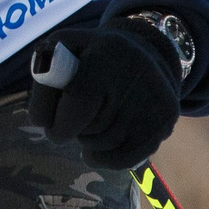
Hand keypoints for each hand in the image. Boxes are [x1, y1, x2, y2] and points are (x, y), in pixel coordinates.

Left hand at [24, 23, 182, 168]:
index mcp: (106, 53)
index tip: (44, 123)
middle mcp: (137, 76)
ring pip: (103, 145)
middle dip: (69, 129)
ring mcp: (154, 103)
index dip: (54, 120)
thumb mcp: (63, 47)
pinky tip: (100, 144)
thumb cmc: (90, 55)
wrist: (144, 55)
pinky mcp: (164, 124)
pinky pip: (123, 160)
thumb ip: (44, 77)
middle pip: (88, 128)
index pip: (77, 101)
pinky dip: (103, 158)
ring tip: (92, 118)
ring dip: (87, 140)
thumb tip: (43, 121)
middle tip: (72, 115)